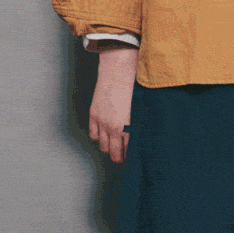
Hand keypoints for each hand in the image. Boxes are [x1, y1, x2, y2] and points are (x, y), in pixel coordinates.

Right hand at [90, 45, 138, 163]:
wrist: (117, 73)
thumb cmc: (133, 90)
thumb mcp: (140, 111)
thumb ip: (137, 127)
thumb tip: (139, 139)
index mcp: (128, 128)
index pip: (127, 151)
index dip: (129, 157)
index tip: (131, 159)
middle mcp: (114, 127)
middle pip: (114, 153)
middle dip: (118, 157)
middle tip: (122, 158)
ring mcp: (102, 122)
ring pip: (103, 146)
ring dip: (108, 149)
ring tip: (113, 147)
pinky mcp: (94, 115)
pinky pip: (93, 135)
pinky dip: (98, 138)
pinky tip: (104, 136)